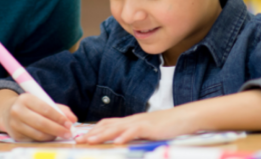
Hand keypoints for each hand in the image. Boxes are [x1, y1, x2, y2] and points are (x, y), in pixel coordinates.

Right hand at [1, 93, 77, 141]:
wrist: (7, 112)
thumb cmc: (30, 106)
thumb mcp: (42, 102)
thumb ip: (59, 109)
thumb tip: (73, 119)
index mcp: (25, 99)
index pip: (45, 109)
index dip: (59, 117)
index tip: (69, 123)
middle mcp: (17, 111)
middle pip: (41, 123)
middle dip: (57, 129)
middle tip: (69, 133)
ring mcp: (15, 124)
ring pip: (38, 134)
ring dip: (52, 136)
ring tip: (62, 135)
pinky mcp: (15, 136)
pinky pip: (34, 139)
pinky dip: (45, 139)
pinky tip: (51, 136)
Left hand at [77, 108, 195, 143]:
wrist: (183, 118)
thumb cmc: (166, 126)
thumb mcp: (145, 131)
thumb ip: (133, 134)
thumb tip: (121, 141)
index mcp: (129, 121)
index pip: (107, 124)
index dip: (93, 130)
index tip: (81, 137)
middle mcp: (131, 120)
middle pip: (107, 125)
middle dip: (91, 133)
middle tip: (77, 140)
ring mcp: (139, 122)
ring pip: (116, 128)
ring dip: (102, 135)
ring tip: (90, 141)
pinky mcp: (149, 127)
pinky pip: (134, 131)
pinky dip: (124, 136)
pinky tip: (116, 142)